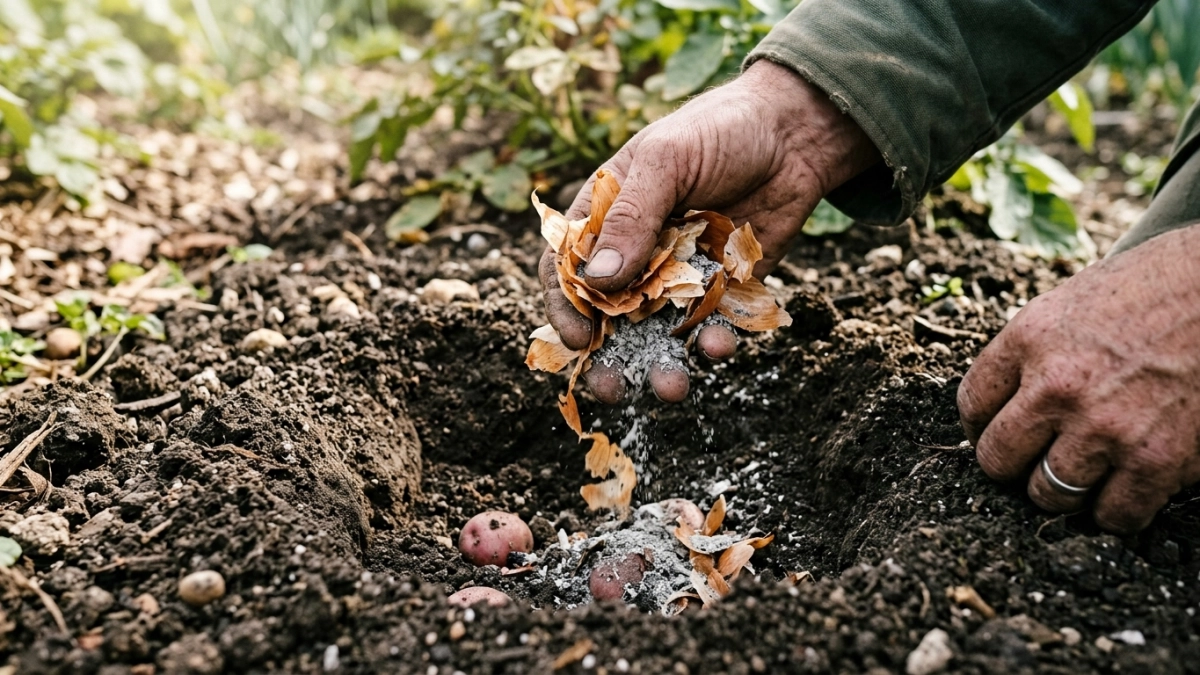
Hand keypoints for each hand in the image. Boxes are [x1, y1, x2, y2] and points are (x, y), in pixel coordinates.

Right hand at [539, 60, 879, 402]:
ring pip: (657, 332)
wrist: (794, 134)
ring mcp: (677, 274)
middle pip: (607, 316)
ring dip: (659, 363)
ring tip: (672, 387)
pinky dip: (710, 342)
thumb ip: (632, 217)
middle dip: (608, 357)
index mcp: (603, 216)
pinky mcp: (721, 288)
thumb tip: (599, 280)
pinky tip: (717, 346)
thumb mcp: (667, 162)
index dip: (564, 307)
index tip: (579, 339)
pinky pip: (709, 326)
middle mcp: (634, 252)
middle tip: (613, 388)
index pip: (565, 269)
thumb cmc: (718, 130)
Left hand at [958, 224, 1199, 533]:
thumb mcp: (1072, 303)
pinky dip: (1117, 511)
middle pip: (997, 459)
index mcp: (1029, 340)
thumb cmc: (1155, 288)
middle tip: (1034, 460)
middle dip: (1013, 466)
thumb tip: (1007, 403)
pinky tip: (1125, 488)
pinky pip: (1115, 515)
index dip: (981, 425)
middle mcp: (1057, 387)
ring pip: (1050, 494)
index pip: (972, 405)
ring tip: (1084, 473)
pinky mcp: (1156, 460)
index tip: (995, 431)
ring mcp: (1104, 427)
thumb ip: (1034, 353)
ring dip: (1063, 491)